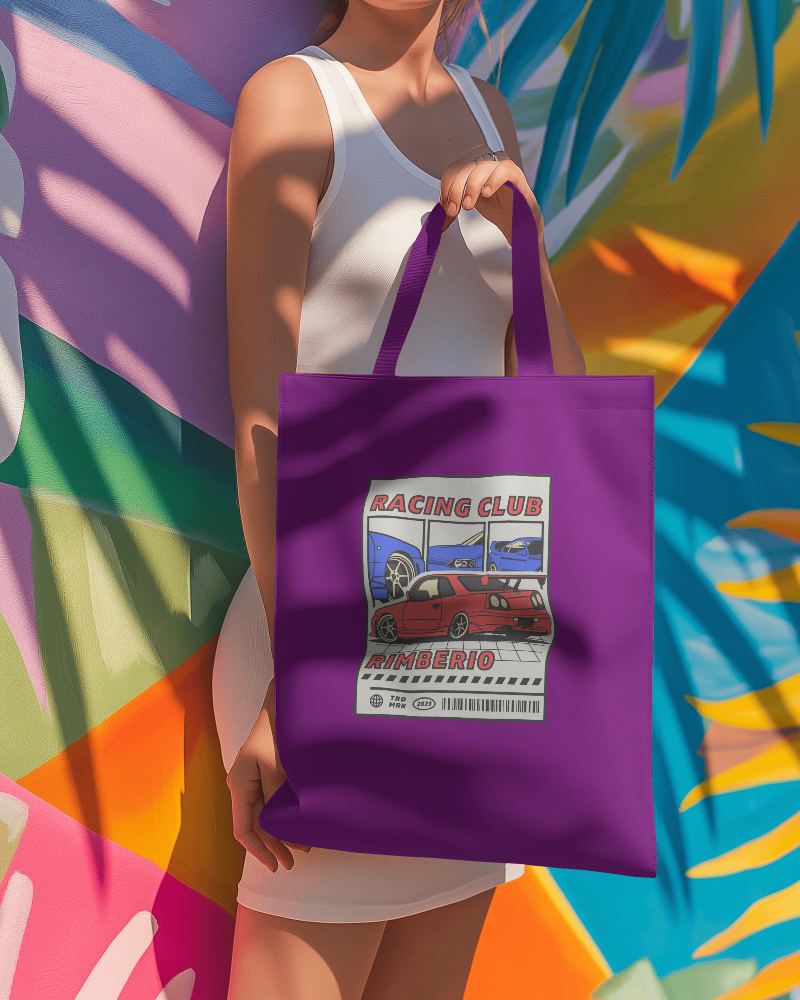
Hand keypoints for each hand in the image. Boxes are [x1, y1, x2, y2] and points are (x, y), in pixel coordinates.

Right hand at [226, 677, 311, 870]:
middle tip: (293, 862)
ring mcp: (252, 779)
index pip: (243, 829)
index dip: (259, 851)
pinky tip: (296, 823)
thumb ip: (276, 797)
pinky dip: (281, 816)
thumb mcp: (276, 767)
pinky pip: (269, 802)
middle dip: (272, 845)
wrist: (283, 703)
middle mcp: (241, 784)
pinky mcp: (264, 773)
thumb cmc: (277, 731)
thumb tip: (281, 827)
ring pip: (262, 815)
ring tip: (300, 847)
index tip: (277, 865)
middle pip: (253, 825)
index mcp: (239, 784)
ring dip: (278, 832)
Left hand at [439, 150, 543, 246]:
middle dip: (455, 189)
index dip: (447, 187)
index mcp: (474, 165)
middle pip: (465, 166)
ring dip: (471, 187)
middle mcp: (487, 161)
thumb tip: (437, 211)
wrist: (518, 222)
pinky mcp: (516, 174)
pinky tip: (487, 193)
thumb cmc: (497, 209)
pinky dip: (492, 180)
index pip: (455, 168)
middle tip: (454, 209)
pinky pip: (503, 169)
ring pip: (481, 166)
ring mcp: (502, 165)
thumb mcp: (470, 203)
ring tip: (469, 205)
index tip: (446, 206)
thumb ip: (454, 201)